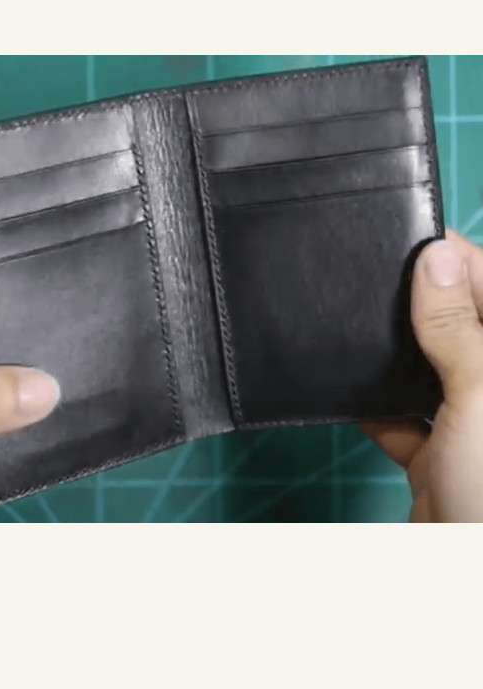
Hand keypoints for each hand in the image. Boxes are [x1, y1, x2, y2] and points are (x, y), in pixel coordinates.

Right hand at [362, 229, 482, 521]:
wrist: (460, 581)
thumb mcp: (479, 397)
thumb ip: (458, 328)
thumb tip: (435, 255)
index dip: (455, 259)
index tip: (406, 235)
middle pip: (459, 324)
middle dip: (418, 301)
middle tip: (370, 275)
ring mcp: (471, 422)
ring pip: (429, 367)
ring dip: (394, 352)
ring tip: (354, 320)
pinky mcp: (439, 454)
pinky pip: (403, 414)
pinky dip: (376, 403)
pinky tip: (349, 386)